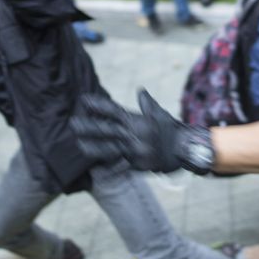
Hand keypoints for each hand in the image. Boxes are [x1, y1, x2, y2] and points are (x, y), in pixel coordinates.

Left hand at [72, 89, 213, 173]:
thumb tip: (141, 91)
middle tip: (72, 123)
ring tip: (79, 145)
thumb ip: (147, 103)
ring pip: (110, 148)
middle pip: (107, 129)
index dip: (97, 105)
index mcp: (138, 120)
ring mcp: (136, 150)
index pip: (113, 110)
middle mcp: (135, 134)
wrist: (186, 150)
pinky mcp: (138, 165)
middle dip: (89, 126)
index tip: (83, 100)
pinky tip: (95, 168)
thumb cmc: (172, 130)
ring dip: (93, 147)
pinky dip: (108, 167)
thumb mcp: (160, 114)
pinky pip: (120, 165)